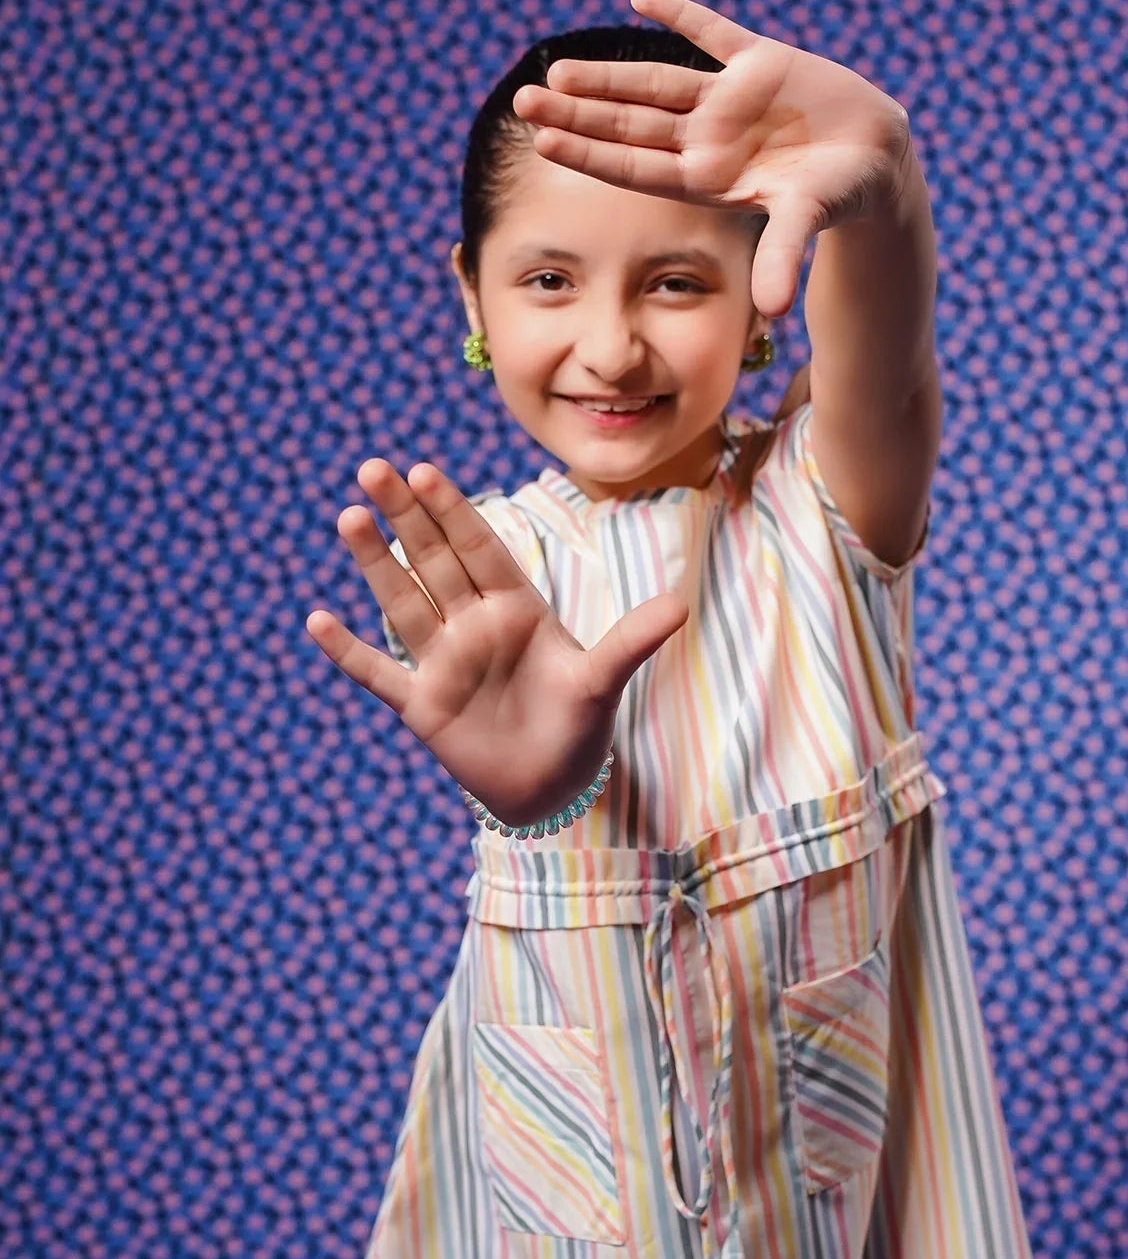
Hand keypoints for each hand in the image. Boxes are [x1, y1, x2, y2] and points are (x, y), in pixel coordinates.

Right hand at [307, 459, 688, 827]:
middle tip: (373, 468)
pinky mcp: (423, 708)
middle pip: (434, 562)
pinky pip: (378, 674)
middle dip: (405, 518)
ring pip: (403, 604)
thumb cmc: (580, 728)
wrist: (553, 789)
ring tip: (349, 517)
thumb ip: (631, 641)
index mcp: (516, 610)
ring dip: (376, 565)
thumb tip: (680, 606)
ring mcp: (444, 665)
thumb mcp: (604, 682)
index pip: (479, 548)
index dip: (452, 511)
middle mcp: (474, 628)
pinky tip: (317, 621)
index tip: (423, 470)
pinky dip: (350, 652)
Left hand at [511, 0, 912, 320]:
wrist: (876, 161)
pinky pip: (711, 32)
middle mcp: (707, 140)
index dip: (589, 152)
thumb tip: (774, 310)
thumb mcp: (808, 220)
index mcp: (708, 179)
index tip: (543, 141)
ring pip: (654, 83)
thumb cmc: (838, 197)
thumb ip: (784, 256)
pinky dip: (679, 13)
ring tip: (556, 69)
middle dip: (577, 113)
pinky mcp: (760, 62)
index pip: (634, 166)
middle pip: (628, 125)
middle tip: (524, 100)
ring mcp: (728, 101)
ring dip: (607, 76)